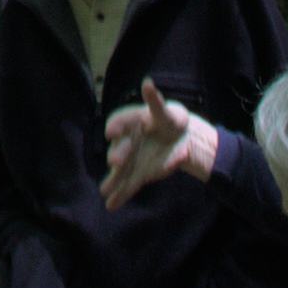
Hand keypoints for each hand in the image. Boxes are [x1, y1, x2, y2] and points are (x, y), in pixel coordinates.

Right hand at [101, 78, 218, 209]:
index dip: (115, 126)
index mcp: (132, 119)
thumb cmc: (171, 119)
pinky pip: (128, 184)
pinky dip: (121, 194)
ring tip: (104, 190)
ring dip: (113, 179)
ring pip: (120, 169)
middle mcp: (128, 139)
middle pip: (119, 147)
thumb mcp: (166, 111)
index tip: (111, 131)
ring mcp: (132, 158)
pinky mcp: (139, 172)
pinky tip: (110, 204)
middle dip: (117, 154)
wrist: (182, 139)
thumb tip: (147, 83)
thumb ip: (155, 101)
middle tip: (116, 161)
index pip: (120, 121)